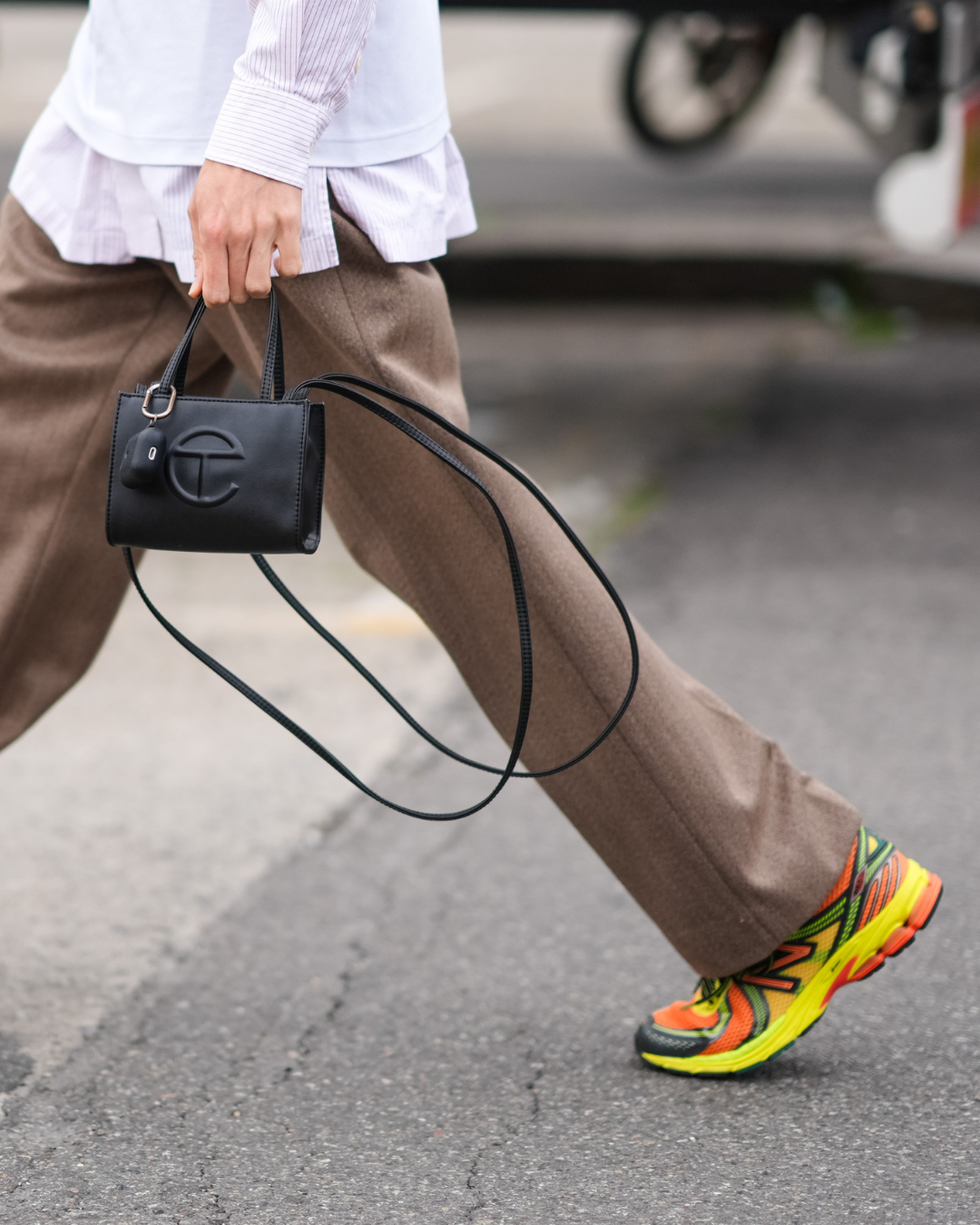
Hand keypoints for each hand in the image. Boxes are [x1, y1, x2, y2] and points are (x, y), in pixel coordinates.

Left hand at [188, 161, 302, 305]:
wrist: (256, 141)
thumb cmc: (223, 178)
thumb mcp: (199, 211)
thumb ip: (199, 254)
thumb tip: (198, 292)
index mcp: (211, 231)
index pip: (215, 291)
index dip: (217, 298)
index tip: (220, 290)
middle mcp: (237, 234)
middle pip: (238, 292)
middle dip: (236, 290)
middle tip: (237, 273)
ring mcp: (265, 230)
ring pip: (261, 286)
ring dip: (258, 283)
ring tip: (255, 265)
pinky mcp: (289, 224)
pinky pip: (291, 269)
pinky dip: (284, 269)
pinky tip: (276, 256)